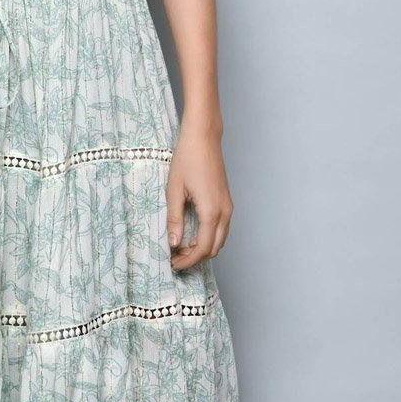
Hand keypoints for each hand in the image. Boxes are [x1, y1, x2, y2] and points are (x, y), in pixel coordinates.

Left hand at [166, 123, 232, 270]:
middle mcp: (224, 212)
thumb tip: (173, 244)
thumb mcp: (174, 190)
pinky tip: (191, 233)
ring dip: (203, 248)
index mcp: (212, 211)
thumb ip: (174, 219)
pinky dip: (209, 237)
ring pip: (220, 239)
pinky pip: (221, 228)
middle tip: (175, 258)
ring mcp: (228, 206)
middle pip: (214, 248)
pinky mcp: (226, 200)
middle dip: (195, 257)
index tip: (173, 264)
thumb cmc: (187, 158)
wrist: (203, 137)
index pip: (203, 249)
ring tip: (180, 247)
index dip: (188, 261)